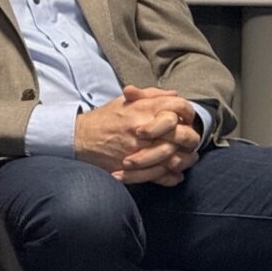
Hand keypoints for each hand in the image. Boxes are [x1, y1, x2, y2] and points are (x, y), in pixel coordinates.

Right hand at [75, 85, 200, 184]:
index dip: (188, 113)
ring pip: (176, 157)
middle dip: (191, 139)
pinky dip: (172, 176)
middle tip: (190, 142)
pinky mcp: (134, 167)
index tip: (187, 120)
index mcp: (144, 108)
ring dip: (186, 159)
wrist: (80, 138)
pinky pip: (161, 174)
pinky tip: (175, 173)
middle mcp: (144, 127)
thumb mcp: (125, 101)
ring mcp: (140, 149)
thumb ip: (151, 95)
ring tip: (187, 159)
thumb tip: (174, 94)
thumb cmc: (104, 119)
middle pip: (183, 134)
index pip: (179, 106)